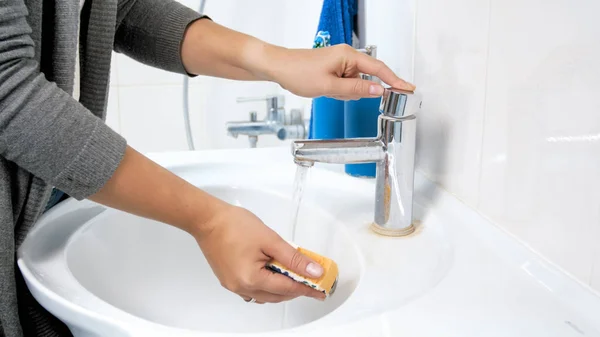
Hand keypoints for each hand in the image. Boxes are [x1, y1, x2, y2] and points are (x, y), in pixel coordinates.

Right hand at [193, 205, 326, 302]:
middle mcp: (241, 288)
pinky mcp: (228, 279)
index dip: (306, 288)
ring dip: (281, 289)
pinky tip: (273, 276)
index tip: (321, 290)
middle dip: (295, 290)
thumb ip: (294, 258)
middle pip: (276, 296)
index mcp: (251, 279)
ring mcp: (233, 285)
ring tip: (294, 277)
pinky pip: (252, 291)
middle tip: (311, 282)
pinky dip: (266, 287)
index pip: (287, 289)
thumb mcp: (271, 240)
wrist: (208, 219)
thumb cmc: (234, 225)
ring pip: (264, 296)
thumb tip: (313, 271)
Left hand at [260, 44, 415, 99]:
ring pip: (354, 84)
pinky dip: (339, 90)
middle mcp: (347, 56)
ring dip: (344, 92)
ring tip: (325, 89)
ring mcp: (340, 62)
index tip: (408, 88)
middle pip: (366, 78)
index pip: (379, 69)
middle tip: (337, 92)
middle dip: (357, 91)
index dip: (395, 80)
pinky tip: (325, 89)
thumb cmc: (298, 72)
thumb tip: (378, 91)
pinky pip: (345, 83)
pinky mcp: (334, 68)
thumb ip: (356, 90)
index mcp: (349, 56)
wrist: (278, 67)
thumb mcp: (329, 87)